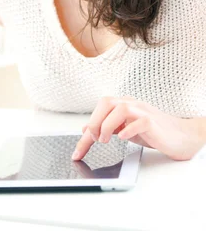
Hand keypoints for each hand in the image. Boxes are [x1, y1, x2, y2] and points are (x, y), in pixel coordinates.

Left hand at [72, 96, 203, 161]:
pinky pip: (140, 121)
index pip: (99, 110)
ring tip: (106, 140)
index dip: (86, 129)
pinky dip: (128, 129)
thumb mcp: (124, 129)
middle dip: (95, 121)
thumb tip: (86, 130)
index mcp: (122, 104)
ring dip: (108, 125)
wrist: (179, 136)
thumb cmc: (152, 131)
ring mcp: (143, 111)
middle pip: (107, 102)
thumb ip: (107, 127)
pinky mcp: (153, 122)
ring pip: (121, 108)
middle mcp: (131, 104)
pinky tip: (123, 138)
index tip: (77, 153)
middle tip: (95, 140)